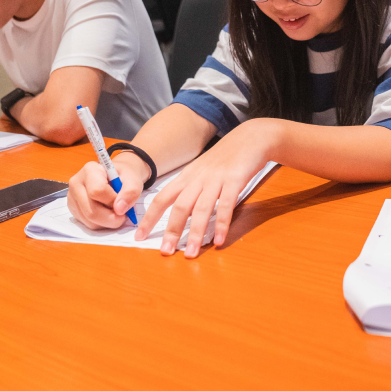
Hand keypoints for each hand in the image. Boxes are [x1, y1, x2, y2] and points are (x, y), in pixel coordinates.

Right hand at [66, 152, 149, 229]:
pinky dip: (101, 224)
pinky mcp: (73, 209)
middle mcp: (76, 183)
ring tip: (116, 212)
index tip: (123, 202)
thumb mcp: (133, 179)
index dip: (113, 201)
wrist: (116, 177)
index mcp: (90, 170)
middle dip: (111, 218)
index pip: (97, 191)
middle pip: (91, 211)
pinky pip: (87, 224)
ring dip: (107, 222)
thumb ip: (131, 191)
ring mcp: (72, 197)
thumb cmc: (124, 176)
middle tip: (123, 215)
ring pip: (89, 220)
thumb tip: (120, 209)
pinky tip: (107, 214)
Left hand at [135, 118, 279, 257]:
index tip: (139, 236)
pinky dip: (222, 224)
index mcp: (188, 176)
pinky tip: (220, 241)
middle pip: (180, 206)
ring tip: (192, 253)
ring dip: (196, 233)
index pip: (162, 198)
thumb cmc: (227, 157)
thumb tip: (180, 212)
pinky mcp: (235, 180)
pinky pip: (227, 205)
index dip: (150, 218)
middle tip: (165, 251)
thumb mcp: (203, 170)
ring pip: (202, 209)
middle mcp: (199, 178)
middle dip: (172, 230)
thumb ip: (192, 188)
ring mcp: (217, 179)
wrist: (251, 137)